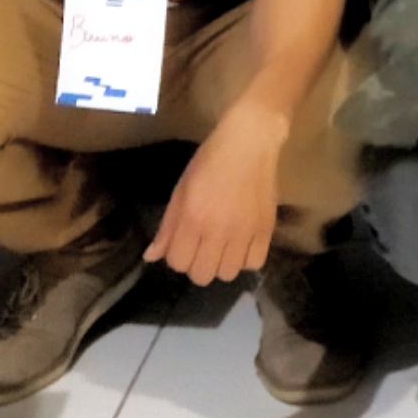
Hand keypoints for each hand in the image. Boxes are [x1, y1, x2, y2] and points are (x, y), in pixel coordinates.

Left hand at [153, 105, 286, 284]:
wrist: (249, 142)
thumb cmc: (209, 161)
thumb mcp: (181, 190)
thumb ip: (167, 227)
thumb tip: (151, 257)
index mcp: (193, 219)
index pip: (178, 262)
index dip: (177, 255)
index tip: (183, 242)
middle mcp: (218, 231)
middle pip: (202, 275)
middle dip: (197, 264)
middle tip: (203, 246)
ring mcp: (245, 233)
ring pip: (228, 274)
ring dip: (222, 263)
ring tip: (224, 245)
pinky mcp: (267, 230)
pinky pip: (255, 264)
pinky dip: (246, 259)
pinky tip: (242, 244)